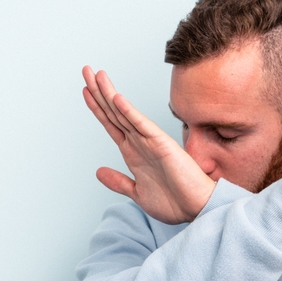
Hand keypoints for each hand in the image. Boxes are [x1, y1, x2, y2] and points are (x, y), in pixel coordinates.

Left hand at [82, 67, 216, 223]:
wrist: (197, 210)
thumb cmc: (174, 203)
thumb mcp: (138, 194)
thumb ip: (119, 182)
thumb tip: (98, 172)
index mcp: (134, 153)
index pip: (111, 124)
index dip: (97, 107)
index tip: (85, 90)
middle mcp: (140, 143)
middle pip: (114, 112)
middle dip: (98, 92)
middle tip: (86, 70)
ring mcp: (151, 142)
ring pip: (125, 113)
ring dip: (110, 94)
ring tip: (97, 75)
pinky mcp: (162, 146)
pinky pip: (142, 126)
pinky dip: (129, 112)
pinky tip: (117, 99)